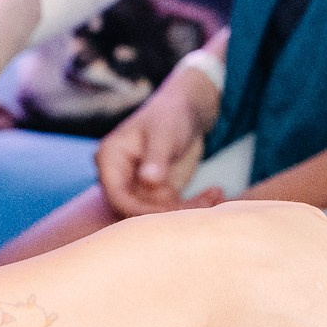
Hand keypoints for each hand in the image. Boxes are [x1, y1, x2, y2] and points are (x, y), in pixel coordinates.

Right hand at [97, 68, 220, 217]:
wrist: (186, 112)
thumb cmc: (170, 114)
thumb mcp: (164, 133)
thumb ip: (156, 157)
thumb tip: (148, 180)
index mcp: (110, 159)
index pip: (117, 196)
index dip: (140, 210)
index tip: (170, 211)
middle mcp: (119, 176)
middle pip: (136, 210)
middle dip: (170, 213)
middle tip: (203, 204)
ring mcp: (138, 186)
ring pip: (158, 214)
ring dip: (187, 210)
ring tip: (216, 195)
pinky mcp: (157, 193)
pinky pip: (172, 210)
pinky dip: (194, 206)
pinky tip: (215, 194)